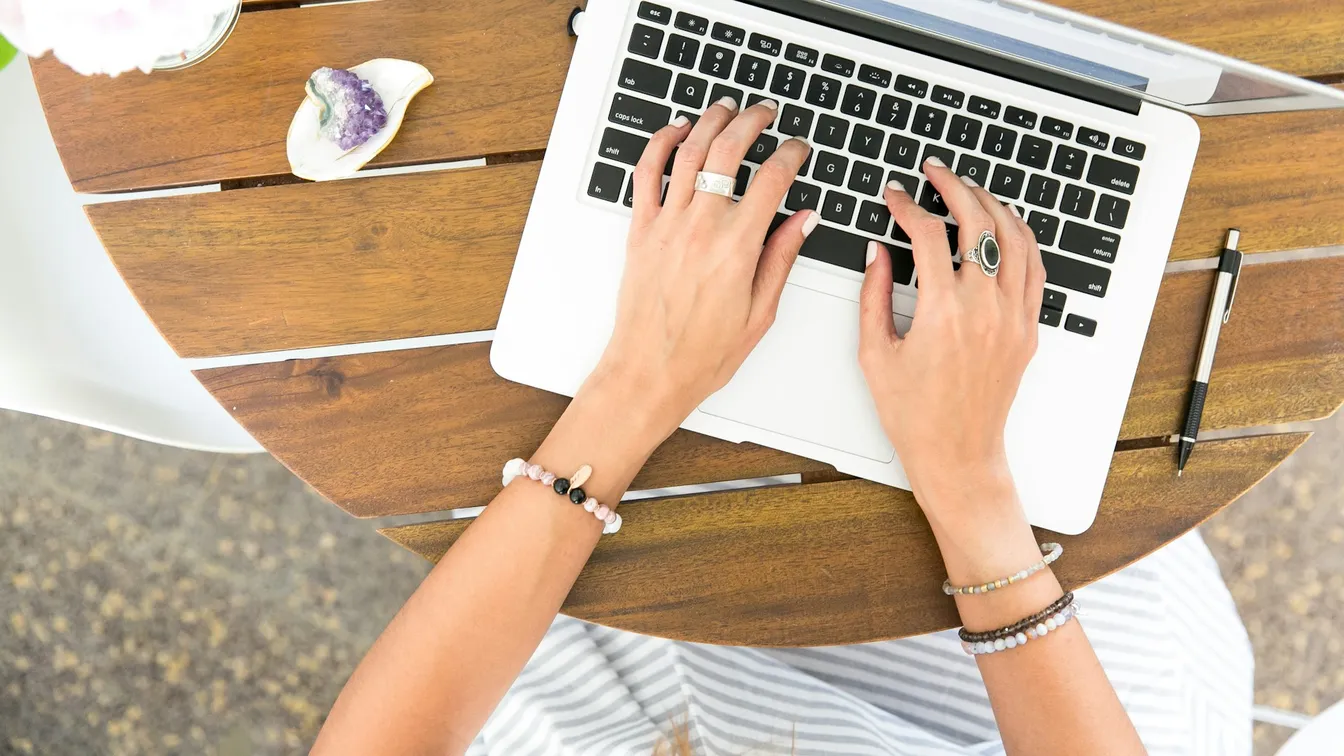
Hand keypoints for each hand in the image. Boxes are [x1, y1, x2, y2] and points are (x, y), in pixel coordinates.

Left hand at [590, 97, 814, 440]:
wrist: (649, 372)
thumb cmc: (701, 354)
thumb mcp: (760, 313)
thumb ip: (781, 258)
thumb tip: (803, 220)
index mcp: (737, 248)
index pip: (773, 180)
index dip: (791, 154)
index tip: (799, 148)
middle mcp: (700, 228)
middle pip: (728, 151)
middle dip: (752, 122)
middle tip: (765, 113)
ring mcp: (667, 225)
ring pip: (688, 152)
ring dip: (710, 122)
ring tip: (726, 108)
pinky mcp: (641, 231)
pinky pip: (646, 174)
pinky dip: (660, 144)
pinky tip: (676, 131)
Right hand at [858, 158, 1044, 527]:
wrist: (957, 454)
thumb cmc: (914, 414)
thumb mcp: (875, 353)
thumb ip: (873, 295)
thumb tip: (877, 250)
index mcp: (943, 313)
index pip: (928, 235)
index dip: (907, 206)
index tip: (894, 195)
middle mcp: (984, 309)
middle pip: (978, 223)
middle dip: (954, 187)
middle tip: (935, 171)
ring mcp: (1013, 318)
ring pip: (1014, 238)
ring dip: (992, 204)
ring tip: (970, 189)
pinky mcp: (1027, 329)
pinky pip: (1034, 269)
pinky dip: (1021, 237)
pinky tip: (1004, 224)